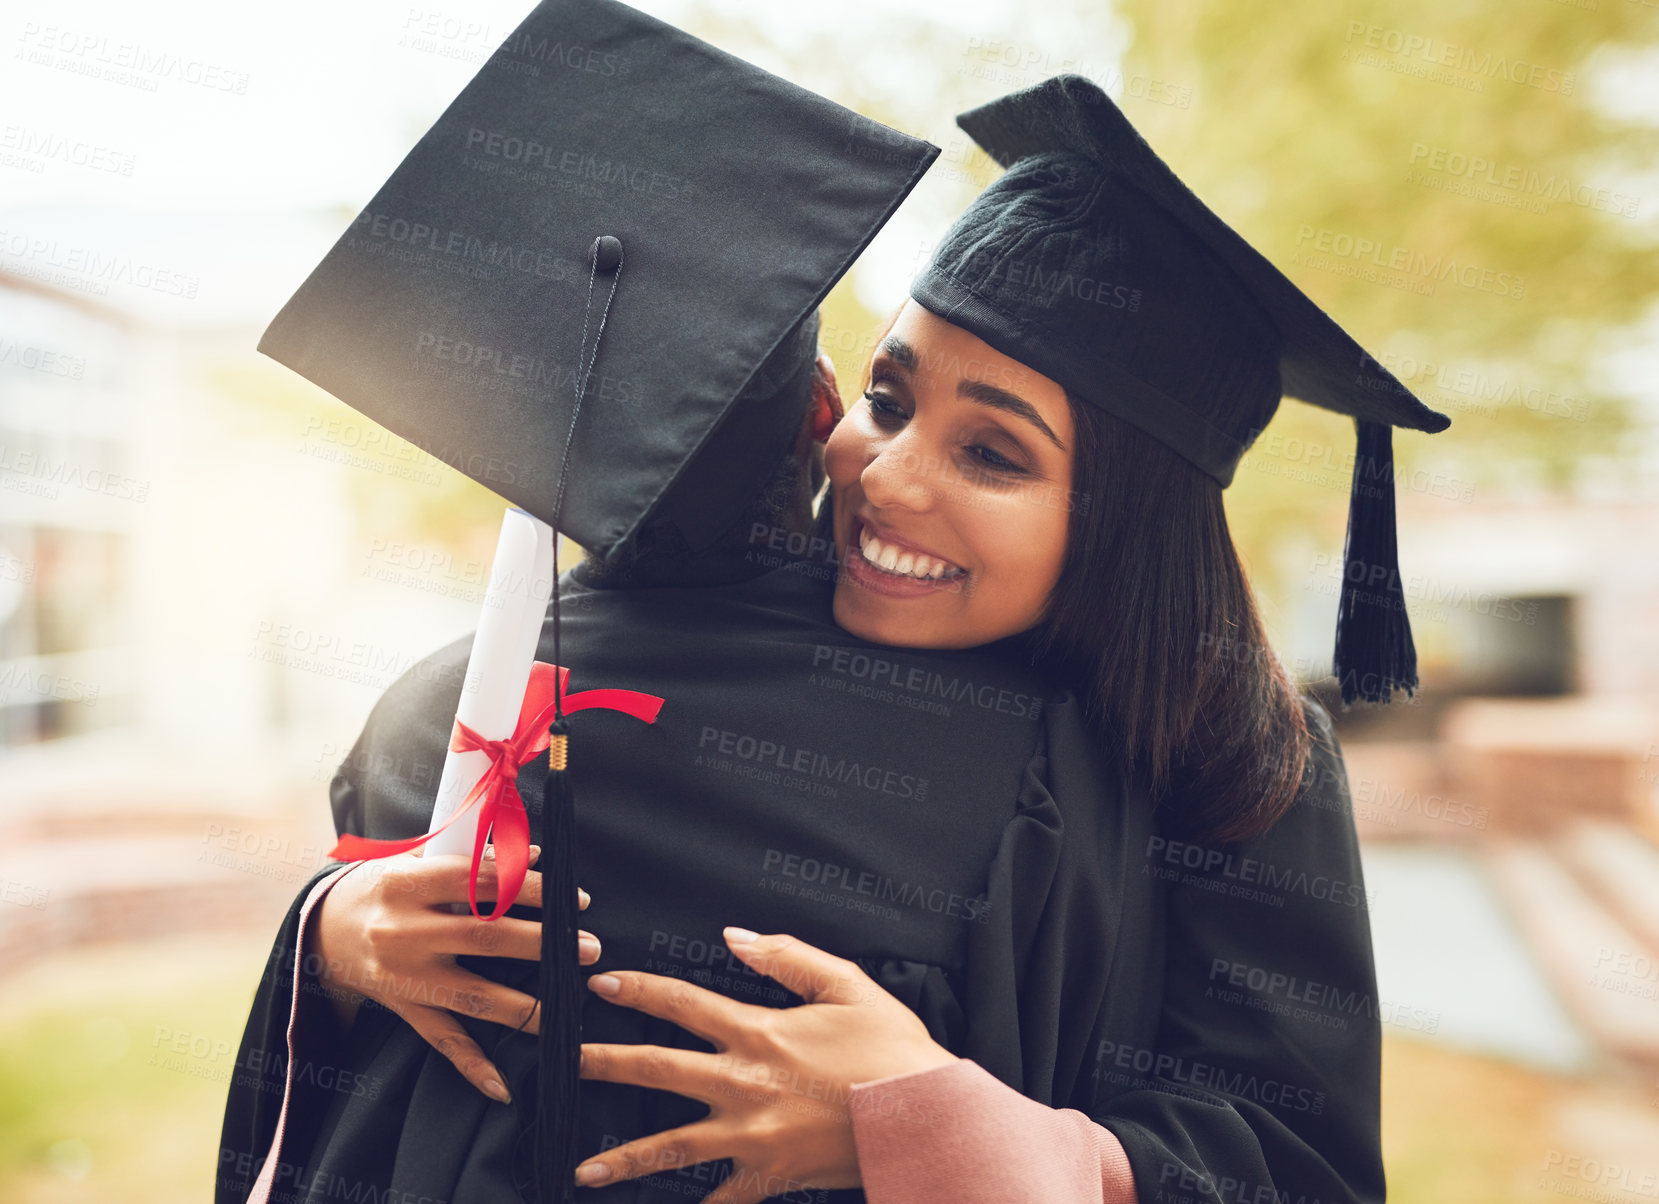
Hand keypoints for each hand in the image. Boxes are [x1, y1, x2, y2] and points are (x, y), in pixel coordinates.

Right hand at [304, 844, 596, 1103]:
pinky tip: (505, 1087)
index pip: (479, 882)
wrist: (322, 931)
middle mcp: (403, 932)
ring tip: (568, 1007)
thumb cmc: (385, 886)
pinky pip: (442, 1041)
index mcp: (406, 884)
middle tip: (589, 948)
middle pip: (484, 938)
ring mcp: (404, 977)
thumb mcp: (416, 859)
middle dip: (543, 943)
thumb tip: (537, 853)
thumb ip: (474, 857)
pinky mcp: (403, 1009)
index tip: (574, 896)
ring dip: (526, 1006)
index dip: (530, 887)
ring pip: (473, 994)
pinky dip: (473, 1066)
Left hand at [574, 928, 956, 1202]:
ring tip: (583, 1170)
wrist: (924, 1116)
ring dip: (625, 1158)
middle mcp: (743, 1082)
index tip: (600, 983)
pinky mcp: (770, 1175)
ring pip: (672, 1145)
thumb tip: (735, 936)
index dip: (638, 989)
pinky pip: (724, 1199)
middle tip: (563, 1063)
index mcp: (758, 1031)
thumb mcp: (847, 984)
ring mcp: (751, 1134)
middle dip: (604, 1063)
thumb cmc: (892, 1048)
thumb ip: (787, 956)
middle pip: (657, 1068)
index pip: (681, 1003)